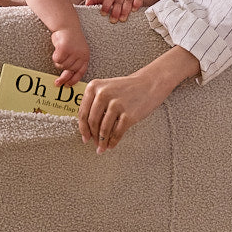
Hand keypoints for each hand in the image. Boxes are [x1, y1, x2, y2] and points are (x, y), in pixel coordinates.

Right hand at [50, 28, 88, 85]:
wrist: (67, 25)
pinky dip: (55, 56)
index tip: (68, 85)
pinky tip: (57, 49)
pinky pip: (57, 60)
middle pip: (69, 70)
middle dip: (63, 73)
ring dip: (59, 61)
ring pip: (62, 65)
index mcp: (85, 56)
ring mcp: (73, 52)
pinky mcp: (64, 49)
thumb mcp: (77, 51)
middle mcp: (80, 55)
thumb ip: (74, 62)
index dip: (74, 80)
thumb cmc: (70, 38)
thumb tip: (66, 76)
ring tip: (60, 53)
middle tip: (57, 82)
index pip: (81, 72)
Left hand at [78, 46, 199, 153]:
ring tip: (102, 147)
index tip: (84, 137)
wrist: (149, 84)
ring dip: (102, 141)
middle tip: (94, 143)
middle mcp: (103, 94)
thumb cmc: (126, 88)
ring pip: (104, 129)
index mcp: (94, 87)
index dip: (82, 128)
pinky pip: (117, 133)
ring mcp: (116, 104)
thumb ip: (94, 104)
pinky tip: (111, 145)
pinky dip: (113, 142)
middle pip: (92, 122)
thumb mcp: (106, 88)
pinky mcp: (129, 115)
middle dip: (92, 136)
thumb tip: (87, 128)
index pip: (83, 112)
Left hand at [84, 0, 142, 22]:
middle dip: (115, 11)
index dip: (106, 5)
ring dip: (125, 10)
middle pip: (118, 1)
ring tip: (123, 19)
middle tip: (113, 20)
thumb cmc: (112, 1)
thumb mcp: (103, 0)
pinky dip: (137, 4)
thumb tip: (86, 3)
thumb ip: (95, 1)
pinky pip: (138, 0)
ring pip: (127, 2)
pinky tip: (135, 10)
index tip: (103, 13)